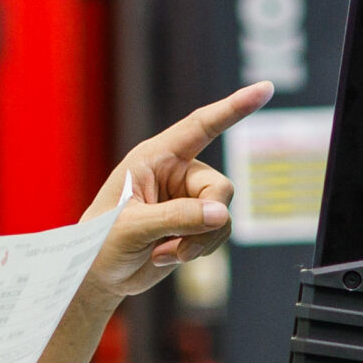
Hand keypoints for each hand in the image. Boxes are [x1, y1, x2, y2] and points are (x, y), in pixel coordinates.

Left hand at [79, 82, 274, 301]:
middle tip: (177, 245)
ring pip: (222, 216)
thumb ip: (178, 217)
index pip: (201, 126)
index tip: (265, 89)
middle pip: (220, 188)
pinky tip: (165, 256)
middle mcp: (175, 173)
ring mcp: (186, 199)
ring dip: (198, 242)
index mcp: (155, 157)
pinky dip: (197, 250)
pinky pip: (217, 234)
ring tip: (162, 252)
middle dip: (206, 220)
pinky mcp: (192, 224)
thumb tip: (221, 214)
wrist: (97, 274)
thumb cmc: (100, 241)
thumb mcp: (134, 225)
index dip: (234, 107)